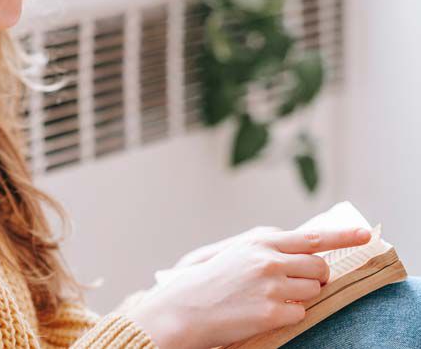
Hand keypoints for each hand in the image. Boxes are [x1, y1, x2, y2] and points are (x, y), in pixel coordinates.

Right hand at [126, 227, 370, 348]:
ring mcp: (271, 285)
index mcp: (259, 241)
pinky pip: (299, 313)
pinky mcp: (271, 312)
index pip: (311, 237)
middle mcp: (268, 259)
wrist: (183, 308)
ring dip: (300, 296)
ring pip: (313, 291)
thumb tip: (301, 247)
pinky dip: (287, 315)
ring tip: (271, 298)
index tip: (364, 234)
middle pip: (319, 267)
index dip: (342, 235)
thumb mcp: (235, 252)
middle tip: (296, 283)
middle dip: (315, 278)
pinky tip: (263, 312)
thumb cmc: (207, 280)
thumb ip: (267, 247)